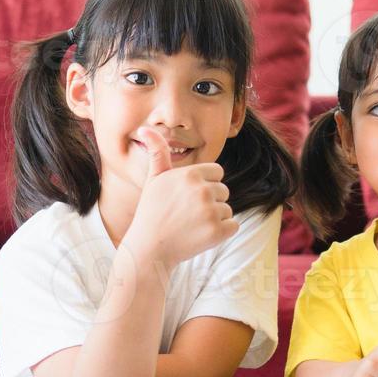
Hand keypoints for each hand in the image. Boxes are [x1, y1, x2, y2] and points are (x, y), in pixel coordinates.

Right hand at [123, 126, 237, 267]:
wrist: (150, 249)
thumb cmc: (152, 211)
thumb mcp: (154, 179)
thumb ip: (157, 152)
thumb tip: (144, 127)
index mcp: (191, 174)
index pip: (217, 173)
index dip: (204, 185)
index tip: (187, 197)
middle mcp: (203, 190)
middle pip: (223, 191)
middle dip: (209, 202)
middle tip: (186, 214)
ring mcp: (211, 212)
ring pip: (227, 209)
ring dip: (214, 218)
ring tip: (191, 225)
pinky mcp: (217, 231)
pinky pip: (232, 226)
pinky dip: (221, 233)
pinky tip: (201, 235)